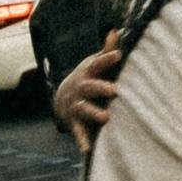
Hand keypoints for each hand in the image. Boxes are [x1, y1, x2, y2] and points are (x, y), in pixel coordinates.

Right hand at [53, 34, 122, 153]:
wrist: (63, 98)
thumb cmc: (88, 79)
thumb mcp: (94, 65)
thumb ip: (107, 50)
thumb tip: (116, 30)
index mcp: (88, 73)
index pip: (97, 64)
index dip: (107, 59)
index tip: (118, 54)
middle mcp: (80, 88)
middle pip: (89, 87)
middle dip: (100, 88)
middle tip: (114, 90)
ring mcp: (76, 106)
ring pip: (84, 109)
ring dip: (93, 113)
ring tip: (105, 118)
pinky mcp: (75, 123)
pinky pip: (78, 132)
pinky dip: (82, 141)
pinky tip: (87, 150)